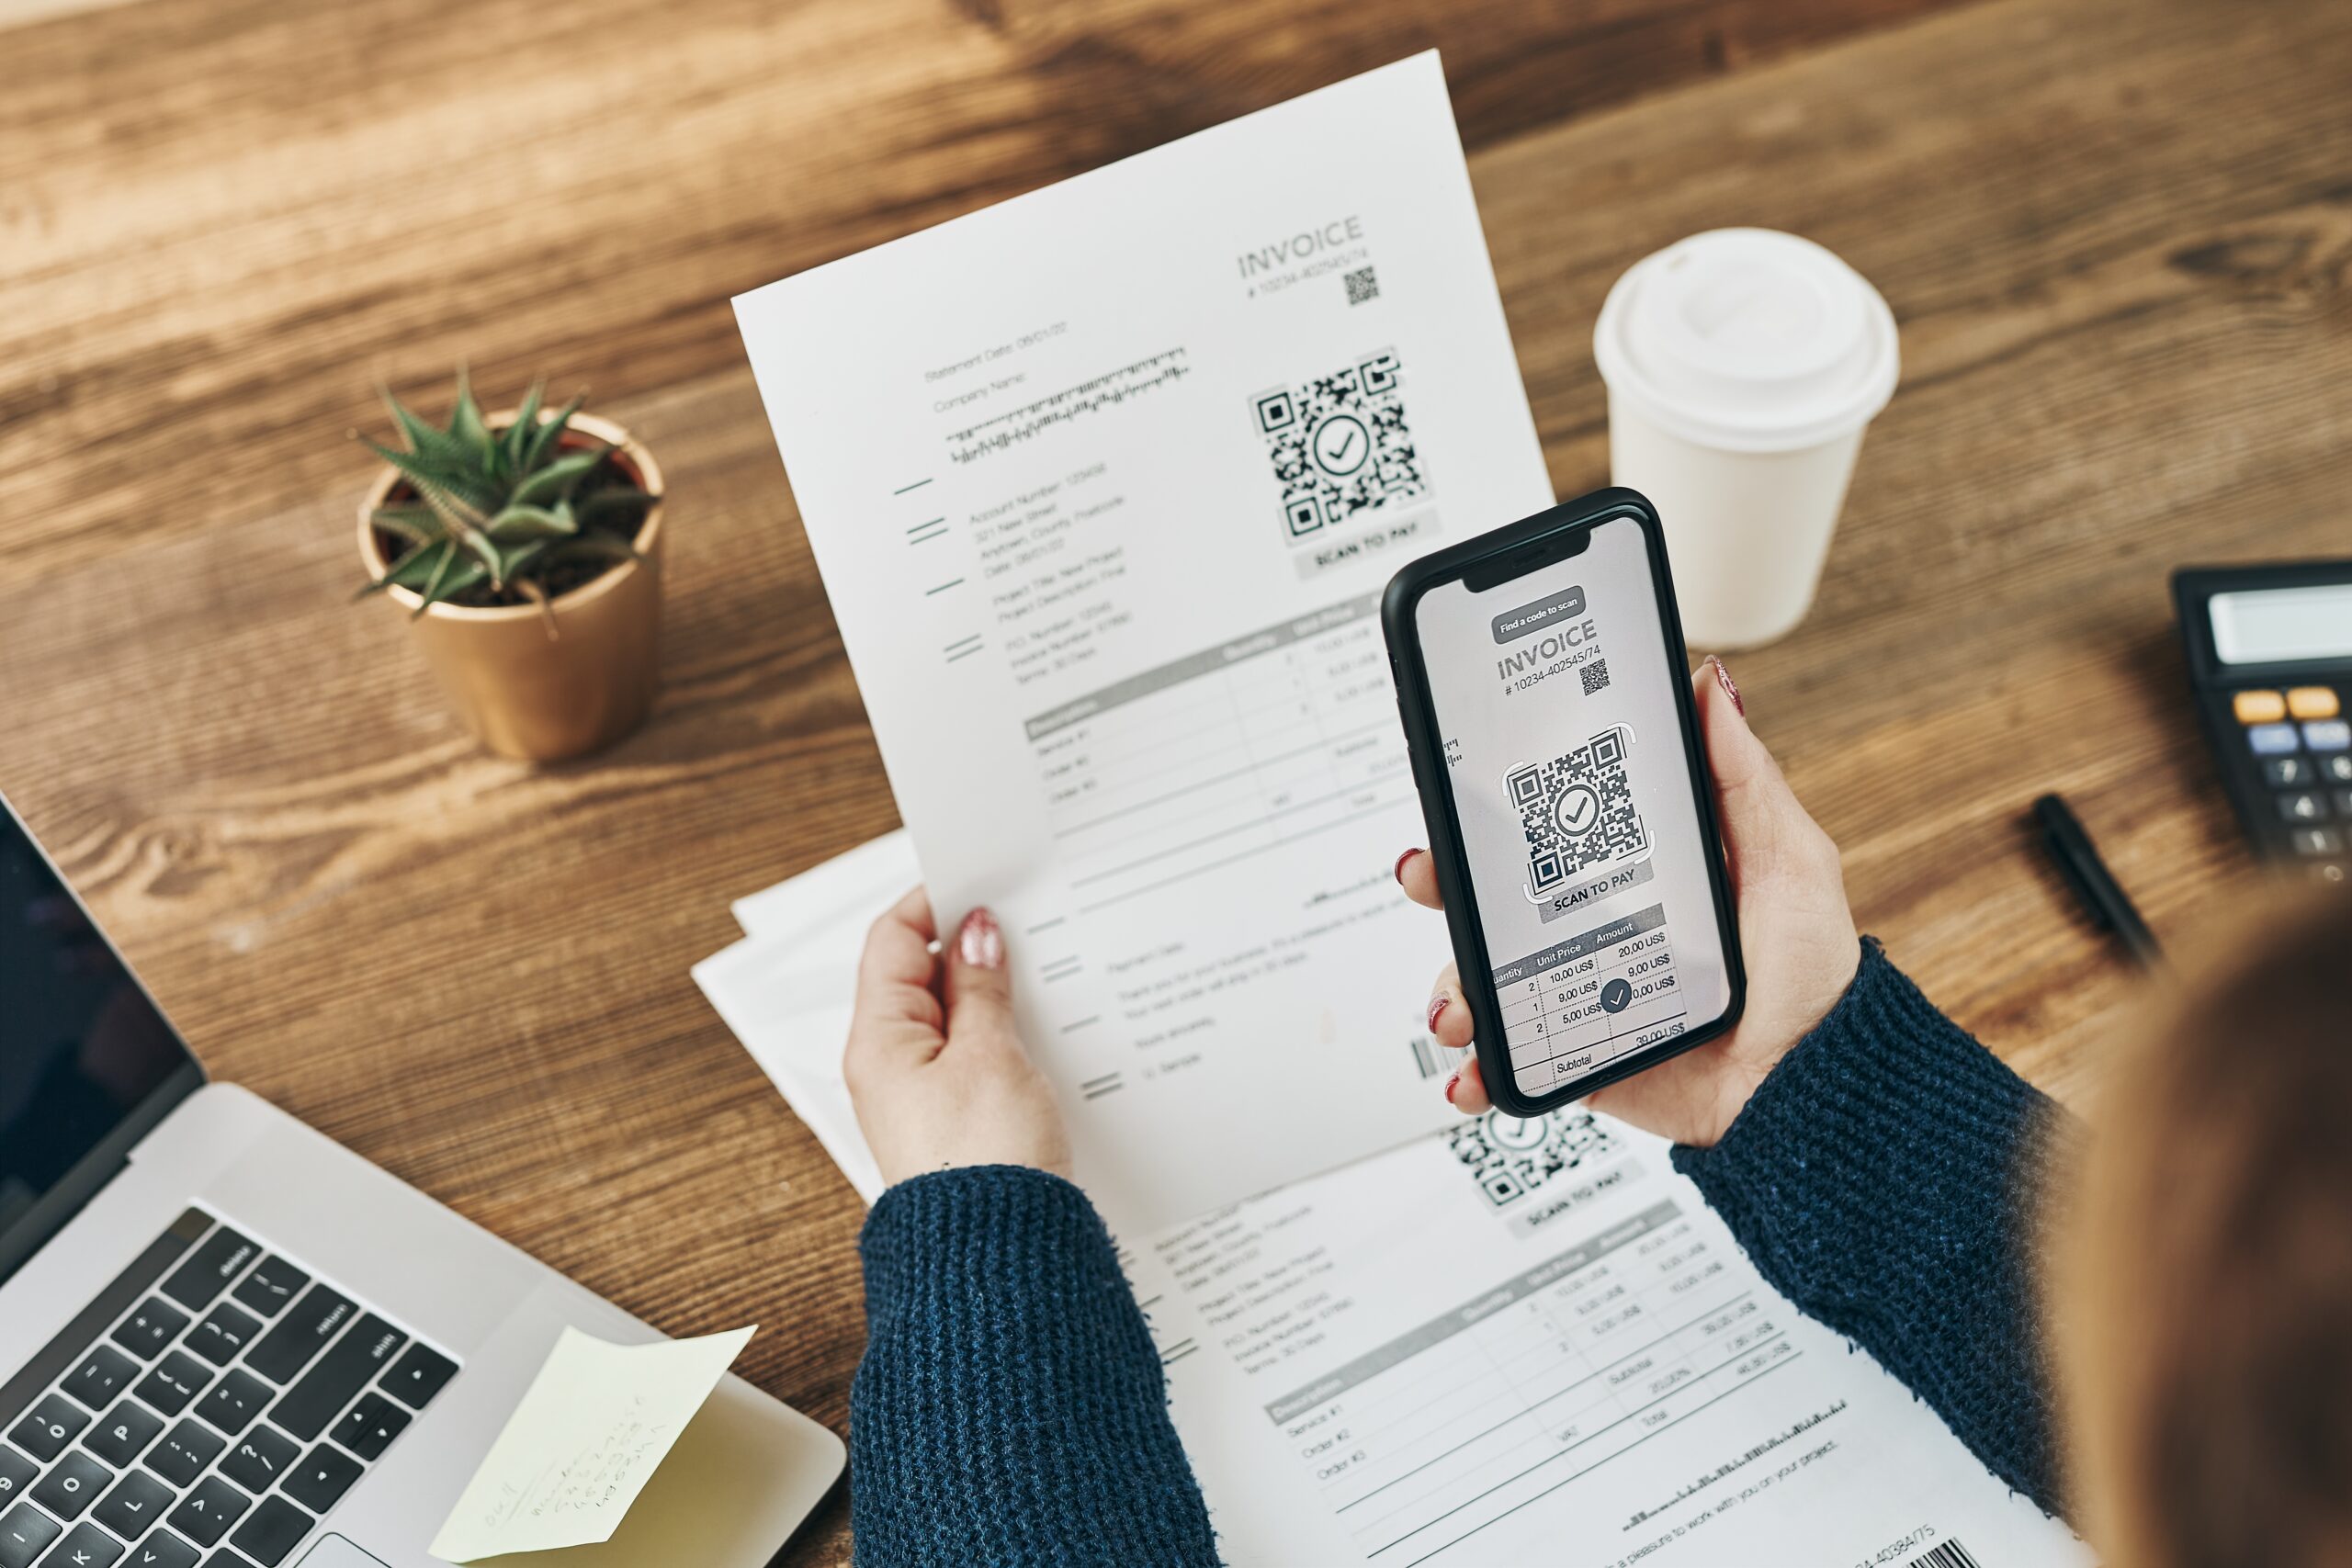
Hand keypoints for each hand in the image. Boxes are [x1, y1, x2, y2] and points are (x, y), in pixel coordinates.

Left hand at [843, 888, 1072, 1185]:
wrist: (997, 1263)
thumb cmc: (984, 1165)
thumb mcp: (990, 1057)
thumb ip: (981, 990)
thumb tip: (976, 935)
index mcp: (879, 1040)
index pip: (893, 941)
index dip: (936, 903)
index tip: (984, 880)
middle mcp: (890, 1066)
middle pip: (922, 977)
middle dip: (972, 946)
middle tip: (1028, 921)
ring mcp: (922, 1096)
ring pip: (953, 1018)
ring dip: (992, 992)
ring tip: (1044, 972)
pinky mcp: (955, 1122)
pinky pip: (972, 1057)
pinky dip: (1002, 1033)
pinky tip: (1042, 1030)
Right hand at [1400, 657, 1859, 1147]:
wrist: (1808, 1088)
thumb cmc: (1811, 972)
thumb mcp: (1785, 858)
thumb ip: (1741, 777)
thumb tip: (1711, 687)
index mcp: (1638, 870)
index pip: (1548, 826)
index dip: (1495, 808)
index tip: (1459, 791)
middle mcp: (1598, 925)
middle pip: (1493, 895)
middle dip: (1442, 885)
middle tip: (1431, 879)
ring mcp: (1579, 991)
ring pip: (1482, 976)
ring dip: (1451, 986)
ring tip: (1460, 1005)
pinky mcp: (1574, 1054)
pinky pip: (1505, 1059)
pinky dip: (1473, 1067)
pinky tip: (1474, 1069)